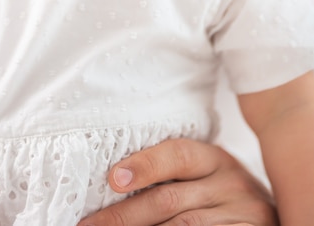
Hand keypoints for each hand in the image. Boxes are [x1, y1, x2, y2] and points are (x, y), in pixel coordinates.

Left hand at [77, 138, 278, 225]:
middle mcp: (231, 182)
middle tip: (91, 225)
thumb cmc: (224, 194)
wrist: (284, 211)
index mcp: (214, 158)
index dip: (145, 165)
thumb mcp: (206, 174)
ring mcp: (243, 214)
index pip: (178, 155)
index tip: (113, 179)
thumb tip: (115, 182)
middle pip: (170, 199)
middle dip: (124, 216)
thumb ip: (172, 175)